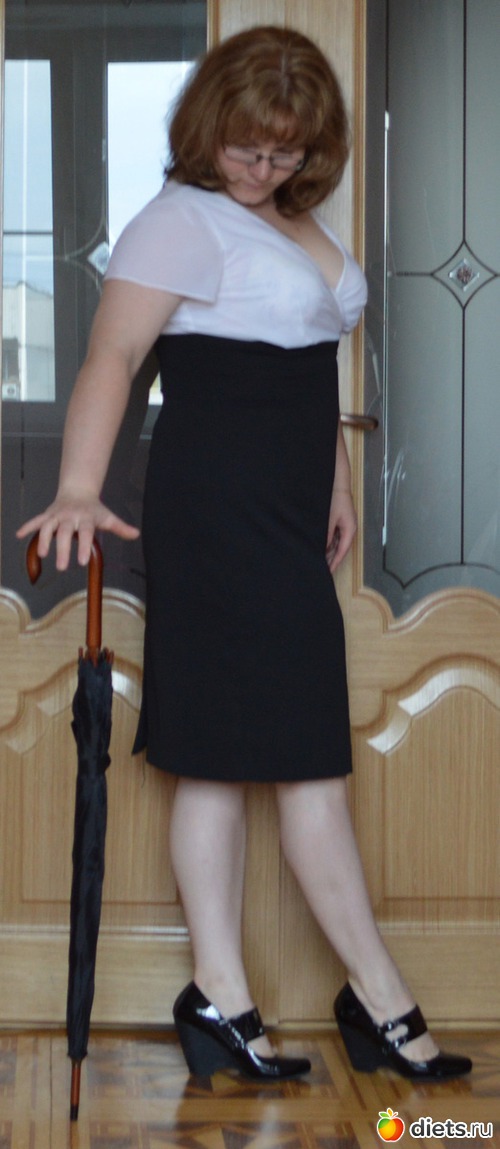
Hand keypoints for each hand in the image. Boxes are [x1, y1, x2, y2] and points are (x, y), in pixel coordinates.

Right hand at [16, 494, 139, 570]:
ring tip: (42, 554)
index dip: (84, 546)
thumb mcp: (107, 517)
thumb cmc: (94, 509)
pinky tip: (18, 535)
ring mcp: (57, 516)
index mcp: (86, 519)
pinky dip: (27, 526)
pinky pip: (35, 520)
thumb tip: (136, 534)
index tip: (82, 562)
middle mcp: (70, 517)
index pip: (86, 534)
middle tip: (61, 567)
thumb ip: (120, 527)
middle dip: (63, 549)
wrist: (78, 490)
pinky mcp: (47, 515)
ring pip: (48, 526)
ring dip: (43, 539)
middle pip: (65, 533)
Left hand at [326, 489, 356, 572]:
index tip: (328, 572)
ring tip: (320, 561)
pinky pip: (334, 536)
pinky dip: (328, 543)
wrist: (337, 483)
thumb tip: (323, 549)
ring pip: (336, 543)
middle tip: (322, 570)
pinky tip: (320, 547)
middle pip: (340, 549)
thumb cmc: (335, 499)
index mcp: (350, 530)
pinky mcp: (339, 521)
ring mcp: (344, 525)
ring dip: (329, 552)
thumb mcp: (330, 519)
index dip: (335, 562)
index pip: (342, 551)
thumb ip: (327, 535)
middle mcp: (349, 529)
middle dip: (332, 559)